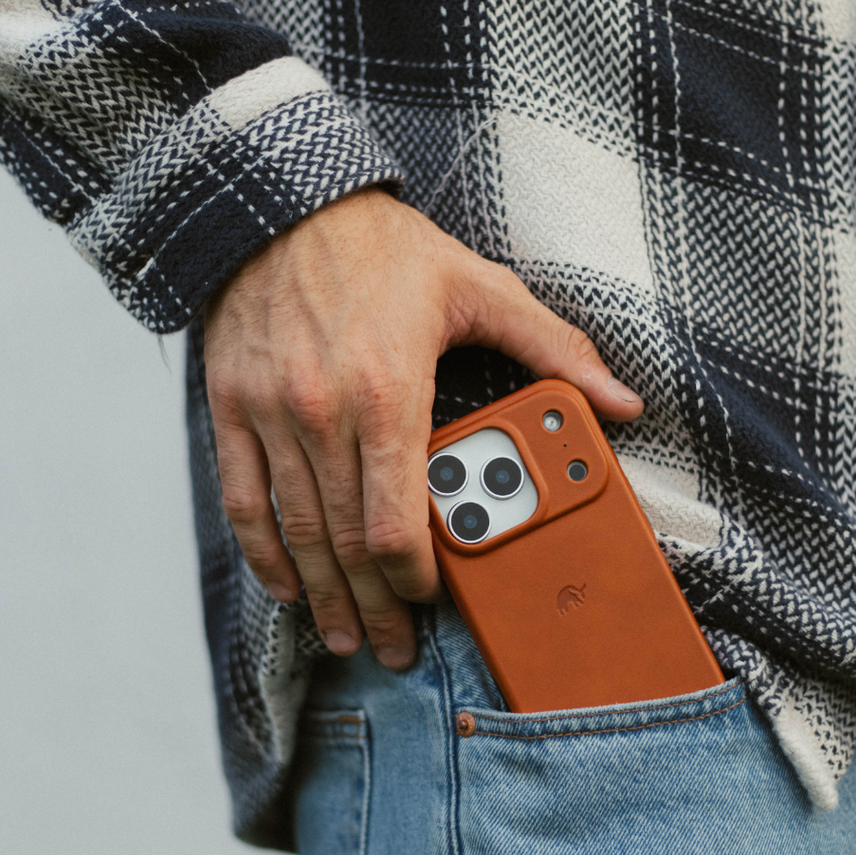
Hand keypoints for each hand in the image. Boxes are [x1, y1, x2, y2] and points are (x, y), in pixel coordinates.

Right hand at [203, 187, 642, 669]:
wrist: (284, 203)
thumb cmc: (384, 249)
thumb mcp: (480, 287)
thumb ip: (554, 349)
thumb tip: (622, 401)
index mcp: (389, 390)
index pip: (397, 522)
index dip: (414, 579)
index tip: (430, 601)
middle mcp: (323, 412)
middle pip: (348, 544)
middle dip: (374, 609)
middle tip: (392, 650)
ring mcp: (271, 414)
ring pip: (298, 535)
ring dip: (323, 599)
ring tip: (344, 639)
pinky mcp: (232, 409)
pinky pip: (243, 501)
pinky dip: (264, 554)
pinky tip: (286, 589)